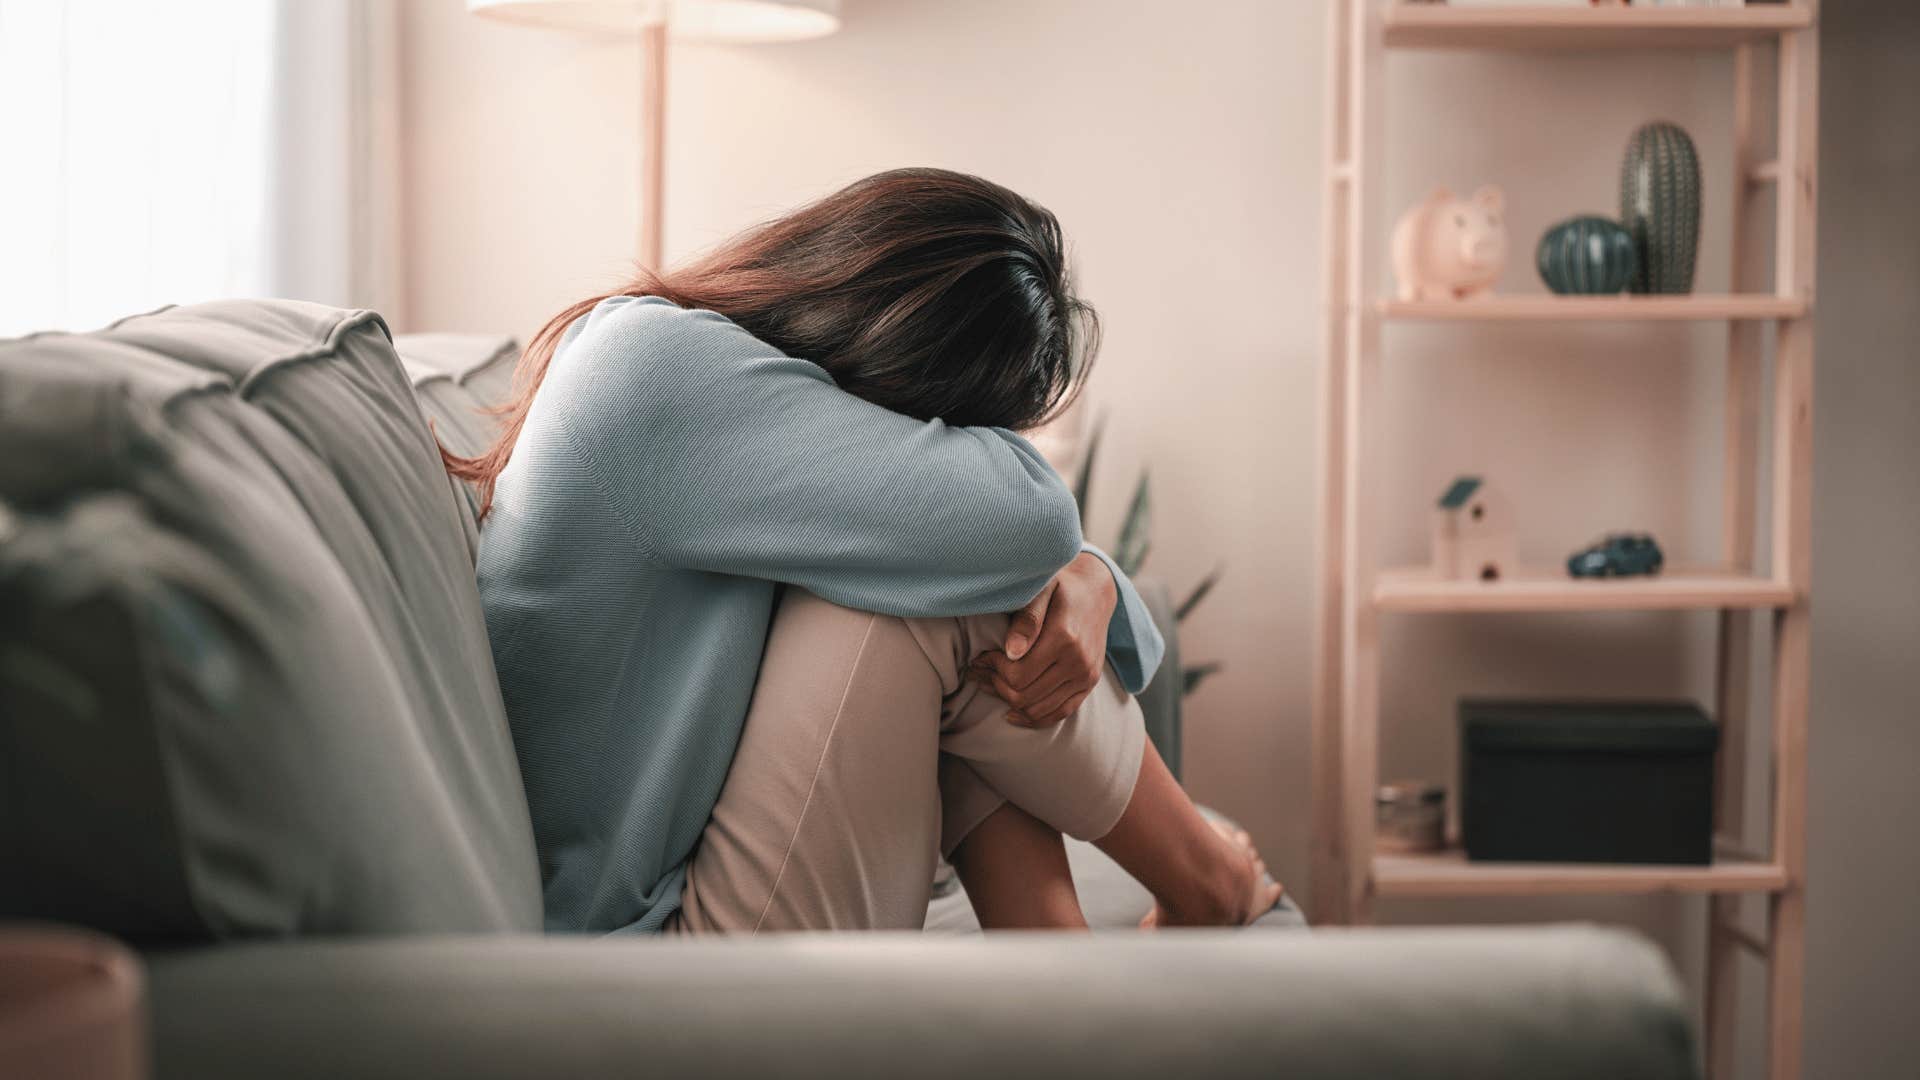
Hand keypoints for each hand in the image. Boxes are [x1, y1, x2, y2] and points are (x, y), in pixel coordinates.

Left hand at [968, 552, 1115, 726]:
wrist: (1095, 592)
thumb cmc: (1060, 587)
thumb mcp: (1041, 590)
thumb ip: (1026, 620)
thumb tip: (1011, 652)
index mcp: (1064, 638)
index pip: (1017, 675)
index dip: (992, 669)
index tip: (981, 655)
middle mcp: (1078, 662)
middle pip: (1024, 695)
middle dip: (996, 685)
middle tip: (980, 671)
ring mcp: (1085, 676)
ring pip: (1038, 709)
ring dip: (1009, 702)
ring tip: (991, 684)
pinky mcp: (1088, 684)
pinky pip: (1060, 713)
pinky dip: (1034, 718)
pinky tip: (1013, 713)